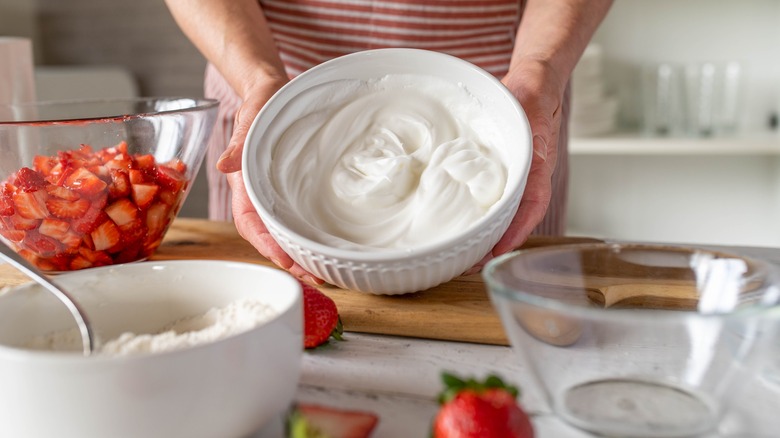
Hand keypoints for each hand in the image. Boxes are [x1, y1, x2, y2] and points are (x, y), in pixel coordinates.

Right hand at [217, 78, 324, 285]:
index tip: (284, 260)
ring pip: (282, 232)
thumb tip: (224, 165)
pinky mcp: (291, 191)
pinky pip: (296, 219)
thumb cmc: (259, 105)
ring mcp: (275, 195)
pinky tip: (323, 247)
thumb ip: (237, 142)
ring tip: (323, 271)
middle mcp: (258, 195)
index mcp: (244, 184)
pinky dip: (306, 237)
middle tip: (314, 276)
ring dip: (299, 253)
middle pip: (268, 236)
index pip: (250, 222)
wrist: (272, 93)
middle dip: (288, 259)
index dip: (266, 243)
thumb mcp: (248, 118)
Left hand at [465, 59, 566, 274]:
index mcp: (538, 165)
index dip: (517, 228)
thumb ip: (526, 105)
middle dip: (494, 244)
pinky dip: (477, 221)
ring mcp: (511, 181)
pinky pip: (487, 203)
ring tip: (462, 258)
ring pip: (501, 216)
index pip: (533, 203)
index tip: (498, 249)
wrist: (531, 89)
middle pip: (514, 220)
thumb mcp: (529, 100)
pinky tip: (460, 231)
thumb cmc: (533, 97)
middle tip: (470, 264)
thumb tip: (522, 95)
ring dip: (484, 238)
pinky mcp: (494, 177)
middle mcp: (526, 179)